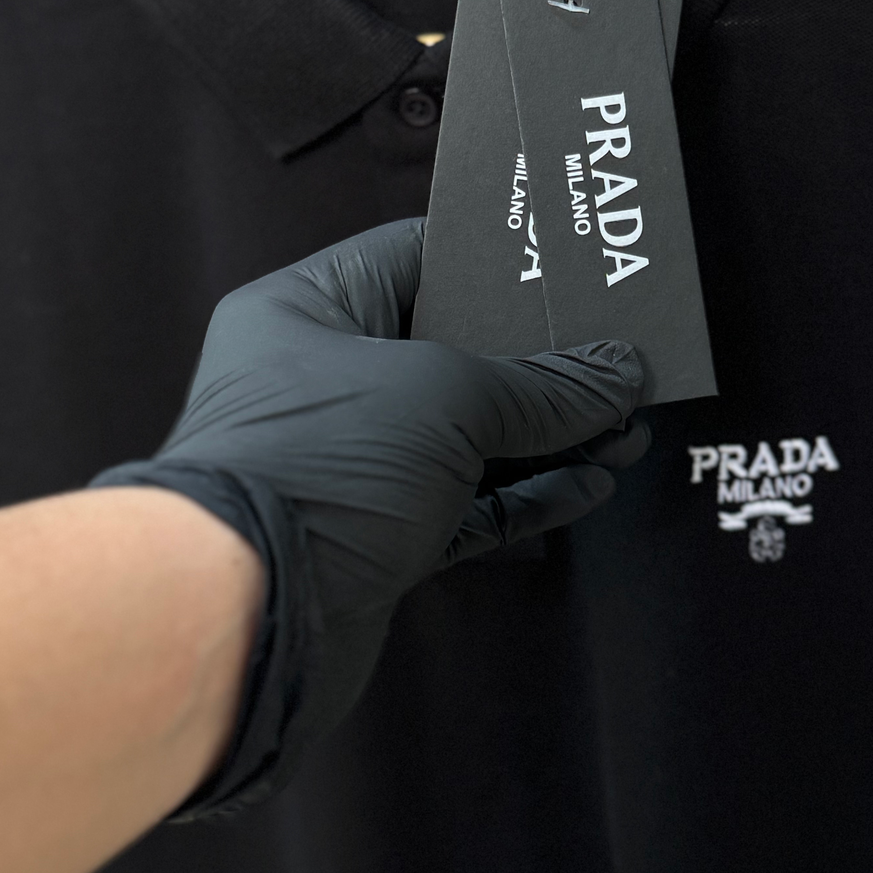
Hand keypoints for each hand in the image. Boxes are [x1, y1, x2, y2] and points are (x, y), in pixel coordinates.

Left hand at [93, 218, 644, 814]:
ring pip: (463, 434)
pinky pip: (462, 503)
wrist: (243, 614)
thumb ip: (542, 386)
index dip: (498, 258)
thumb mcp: (446, 397)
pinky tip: (590, 484)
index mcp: (307, 309)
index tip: (577, 263)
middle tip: (623, 351)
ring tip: (628, 425)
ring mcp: (348, 463)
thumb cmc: (323, 463)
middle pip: (448, 350)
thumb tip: (624, 373)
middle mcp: (320, 378)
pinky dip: (524, 494)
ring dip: (545, 432)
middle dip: (538, 356)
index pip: (415, 257)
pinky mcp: (372, 538)